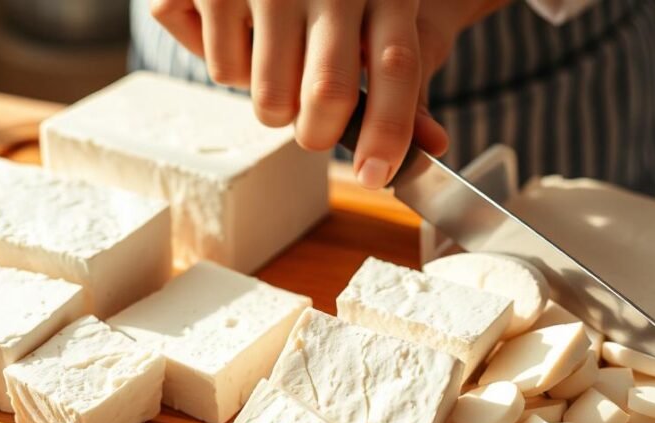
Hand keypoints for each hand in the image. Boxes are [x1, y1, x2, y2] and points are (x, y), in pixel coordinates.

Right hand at [151, 0, 507, 188]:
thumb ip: (404, 85)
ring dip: (270, 104)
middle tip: (311, 126)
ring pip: (268, 95)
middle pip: (327, 93)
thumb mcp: (381, 15)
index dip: (389, 129)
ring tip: (274, 60)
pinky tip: (236, 28)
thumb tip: (434, 146)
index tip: (376, 175)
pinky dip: (227, 64)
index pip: (397, 66)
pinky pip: (219, 68)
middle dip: (318, 134)